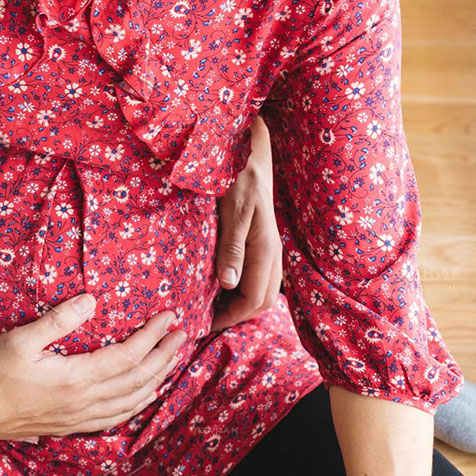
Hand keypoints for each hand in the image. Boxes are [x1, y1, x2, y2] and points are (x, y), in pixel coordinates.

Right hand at [0, 294, 186, 444]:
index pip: (127, 356)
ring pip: (130, 402)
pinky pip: (115, 418)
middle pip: (137, 380)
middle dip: (164, 356)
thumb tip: (92, 299)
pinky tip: (142, 396)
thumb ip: (58, 319)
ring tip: (172, 361)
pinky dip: (136, 404)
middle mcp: (83, 402)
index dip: (152, 336)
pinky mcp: (70, 425)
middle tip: (182, 335)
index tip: (169, 317)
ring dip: (156, 380)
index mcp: (75, 378)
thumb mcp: (20, 339)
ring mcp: (78, 417)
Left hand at [212, 116, 282, 329]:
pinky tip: (219, 284)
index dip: (230, 316)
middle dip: (236, 316)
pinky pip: (256, 276)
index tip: (204, 322)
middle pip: (261, 301)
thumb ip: (232, 248)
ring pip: (261, 290)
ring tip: (210, 307)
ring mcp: (269, 248)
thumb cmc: (239, 179)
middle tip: (205, 320)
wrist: (249, 152)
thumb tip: (228, 285)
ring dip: (239, 304)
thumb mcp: (233, 212)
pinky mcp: (261, 242)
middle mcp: (272, 254)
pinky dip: (240, 288)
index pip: (254, 299)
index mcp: (265, 250)